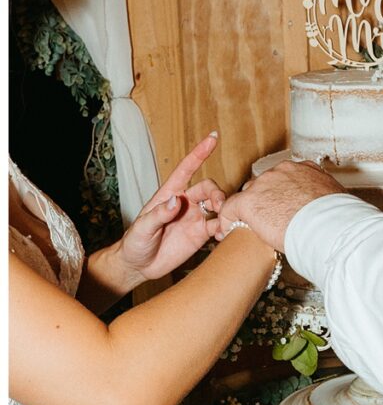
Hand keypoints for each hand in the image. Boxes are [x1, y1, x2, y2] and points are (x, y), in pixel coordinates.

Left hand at [117, 133, 225, 282]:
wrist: (139, 265)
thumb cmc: (135, 243)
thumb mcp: (142, 228)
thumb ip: (158, 214)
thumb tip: (175, 200)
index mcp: (169, 194)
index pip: (186, 169)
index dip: (199, 153)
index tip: (212, 138)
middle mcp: (185, 203)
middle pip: (208, 189)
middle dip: (217, 194)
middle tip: (220, 207)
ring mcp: (195, 219)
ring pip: (217, 206)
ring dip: (225, 210)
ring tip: (225, 221)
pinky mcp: (201, 235)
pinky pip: (218, 226)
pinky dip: (225, 227)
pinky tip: (223, 234)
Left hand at [219, 160, 345, 251]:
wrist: (329, 227)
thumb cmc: (338, 220)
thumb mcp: (336, 202)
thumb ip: (325, 201)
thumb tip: (331, 212)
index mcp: (304, 170)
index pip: (285, 179)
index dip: (280, 196)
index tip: (281, 209)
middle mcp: (283, 172)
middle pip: (264, 185)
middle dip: (264, 202)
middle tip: (267, 222)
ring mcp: (265, 184)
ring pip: (248, 196)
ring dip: (248, 212)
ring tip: (248, 229)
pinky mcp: (250, 201)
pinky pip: (230, 209)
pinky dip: (226, 221)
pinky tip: (227, 232)